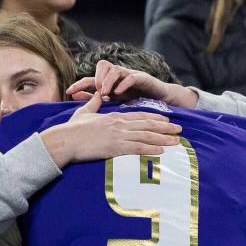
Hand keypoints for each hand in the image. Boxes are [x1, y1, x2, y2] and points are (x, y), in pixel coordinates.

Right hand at [40, 93, 182, 168]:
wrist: (65, 140)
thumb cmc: (72, 129)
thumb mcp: (84, 112)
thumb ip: (93, 104)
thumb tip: (96, 95)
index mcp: (114, 117)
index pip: (139, 116)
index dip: (155, 118)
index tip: (166, 119)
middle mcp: (119, 125)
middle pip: (147, 125)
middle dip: (165, 128)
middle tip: (179, 129)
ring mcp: (118, 136)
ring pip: (146, 136)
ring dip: (163, 139)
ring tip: (176, 141)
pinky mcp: (115, 147)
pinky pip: (137, 148)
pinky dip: (150, 149)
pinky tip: (161, 150)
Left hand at [66, 60, 198, 108]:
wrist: (159, 99)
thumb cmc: (135, 100)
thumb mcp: (112, 102)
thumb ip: (94, 100)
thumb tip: (75, 98)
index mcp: (109, 81)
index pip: (91, 79)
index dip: (80, 84)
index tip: (69, 92)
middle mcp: (118, 75)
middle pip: (102, 66)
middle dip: (94, 78)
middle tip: (91, 91)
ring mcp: (129, 74)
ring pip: (114, 69)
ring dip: (107, 81)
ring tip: (103, 92)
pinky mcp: (141, 78)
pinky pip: (130, 77)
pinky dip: (122, 84)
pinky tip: (117, 92)